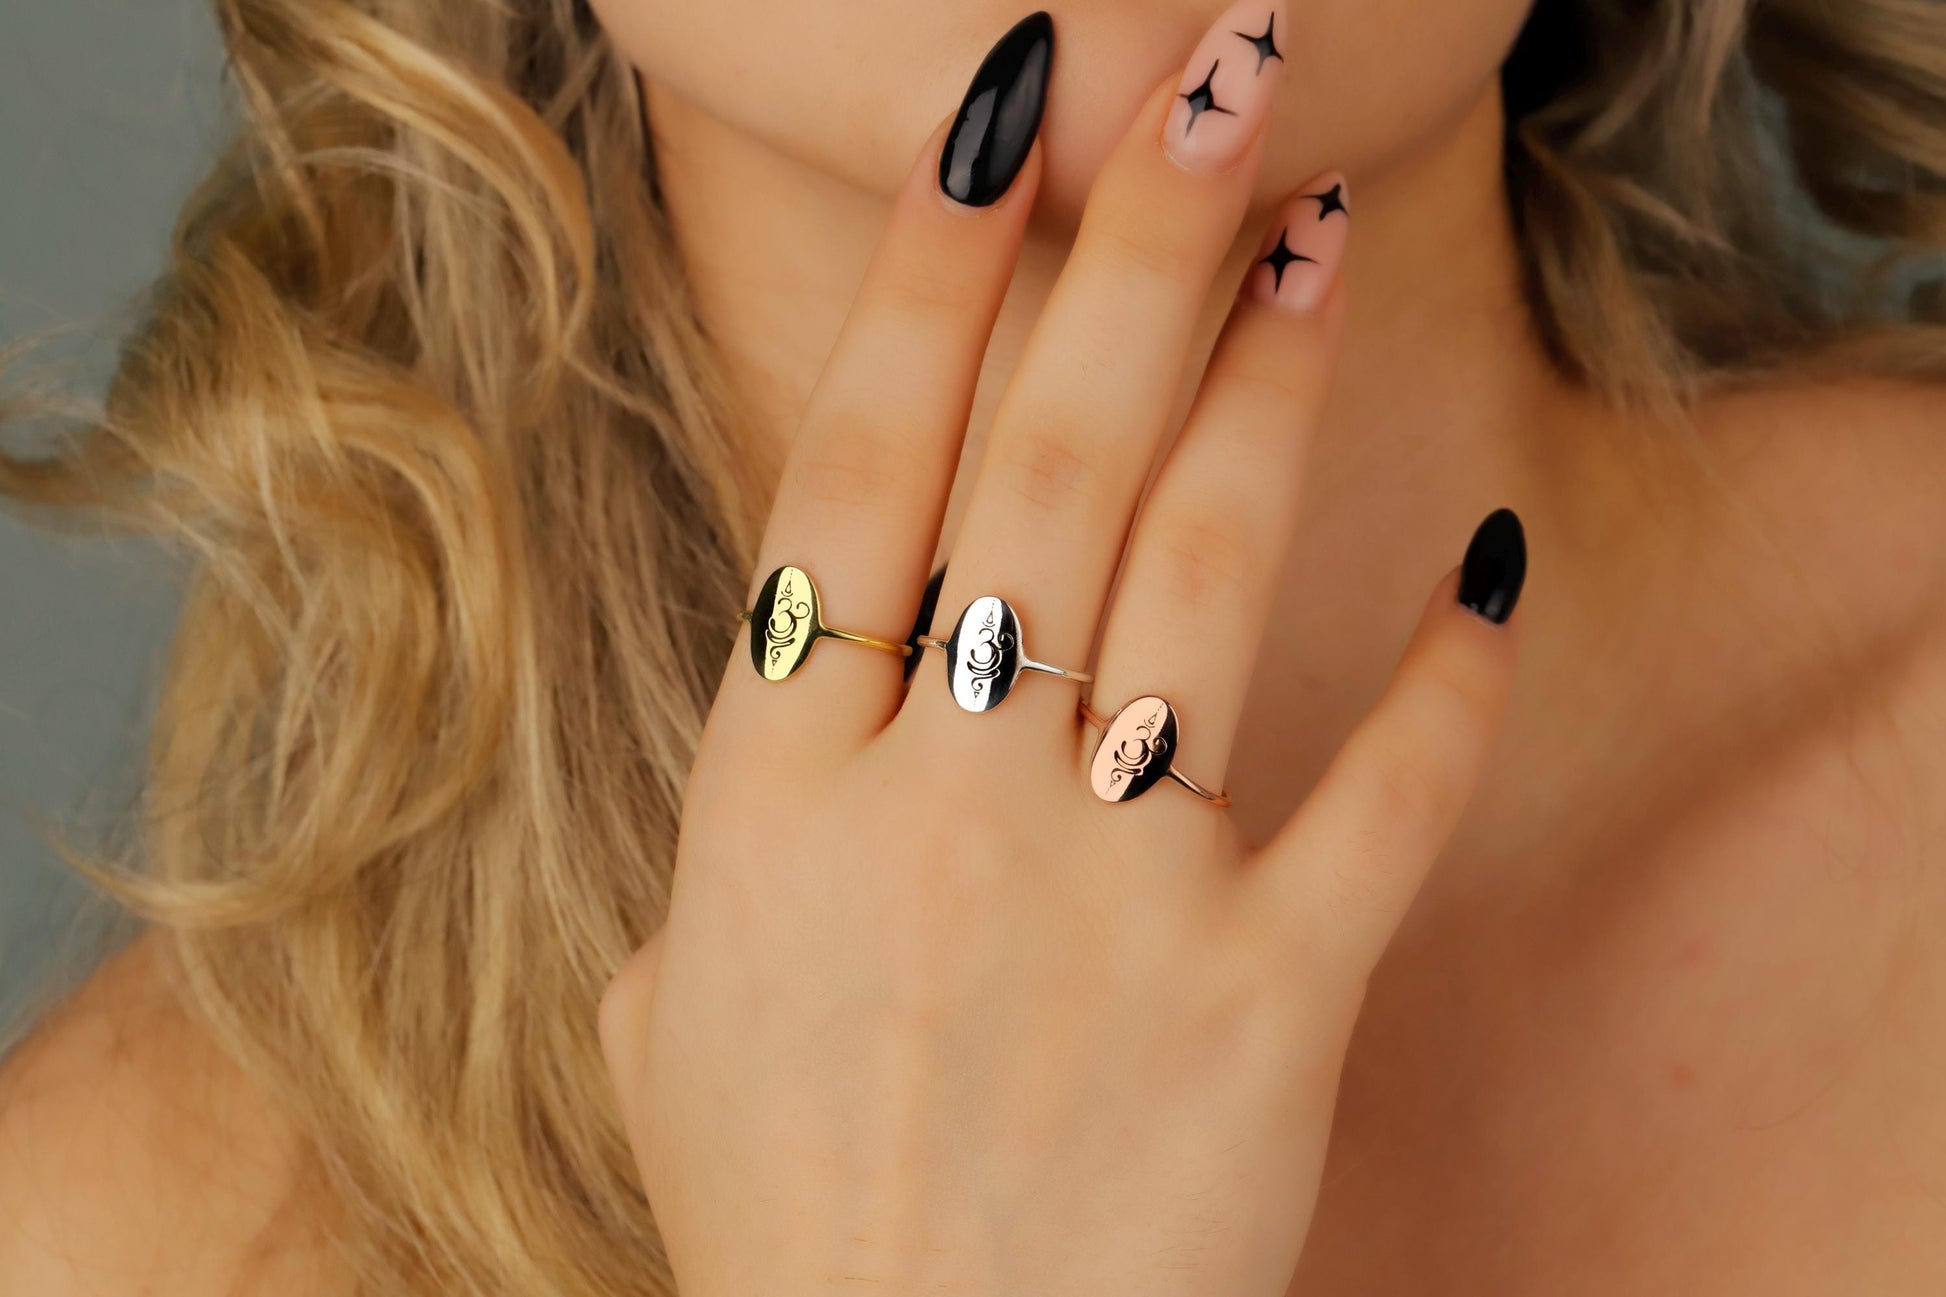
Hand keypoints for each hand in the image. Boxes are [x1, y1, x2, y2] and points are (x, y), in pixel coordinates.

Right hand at [600, 7, 1522, 1290]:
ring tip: (1318, 237)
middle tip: (1209, 90)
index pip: (856, 473)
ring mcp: (1111, 892)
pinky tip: (1485, 572)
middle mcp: (939, 803)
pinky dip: (1444, 682)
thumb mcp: (666, 1023)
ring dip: (1266, 389)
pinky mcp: (1265, 997)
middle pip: (1044, 466)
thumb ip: (718, 857)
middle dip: (1130, 252)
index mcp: (774, 793)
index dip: (927, 285)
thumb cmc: (784, 1222)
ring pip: (1200, 575)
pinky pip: (1378, 800)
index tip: (994, 133)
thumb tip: (787, 760)